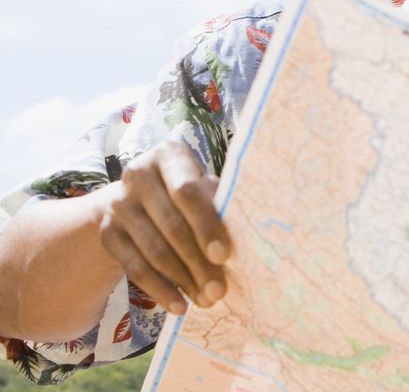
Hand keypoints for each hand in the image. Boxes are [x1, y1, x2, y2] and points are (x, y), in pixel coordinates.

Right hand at [95, 141, 231, 315]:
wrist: (135, 200)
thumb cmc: (186, 193)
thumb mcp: (203, 188)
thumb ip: (218, 204)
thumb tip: (249, 240)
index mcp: (168, 155)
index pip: (187, 191)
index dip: (206, 225)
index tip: (224, 255)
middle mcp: (137, 174)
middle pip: (172, 226)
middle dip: (198, 262)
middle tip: (219, 291)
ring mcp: (118, 204)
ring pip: (154, 251)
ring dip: (183, 280)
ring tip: (206, 301)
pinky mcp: (107, 233)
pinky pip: (135, 268)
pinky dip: (160, 290)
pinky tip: (180, 305)